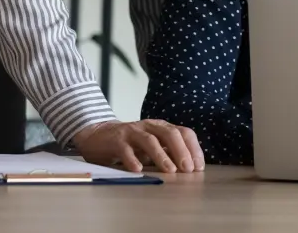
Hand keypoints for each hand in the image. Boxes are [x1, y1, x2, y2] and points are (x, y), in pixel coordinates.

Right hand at [72, 119, 204, 172]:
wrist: (98, 136)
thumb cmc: (131, 144)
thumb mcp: (152, 146)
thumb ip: (168, 152)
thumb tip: (189, 168)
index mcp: (162, 127)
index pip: (184, 132)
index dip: (193, 148)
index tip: (199, 166)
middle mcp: (150, 126)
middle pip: (170, 134)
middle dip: (182, 151)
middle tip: (188, 169)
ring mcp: (133, 132)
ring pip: (150, 140)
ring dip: (162, 156)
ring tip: (170, 170)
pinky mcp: (116, 140)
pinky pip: (125, 149)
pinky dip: (132, 159)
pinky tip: (138, 170)